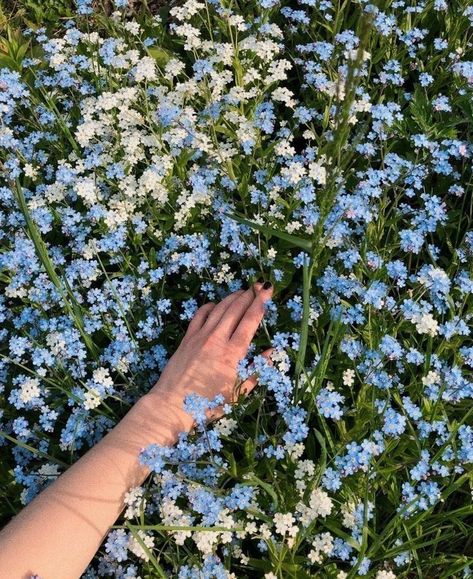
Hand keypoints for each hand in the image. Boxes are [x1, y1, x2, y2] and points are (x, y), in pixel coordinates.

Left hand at [148, 281, 273, 418]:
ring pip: (219, 309)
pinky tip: (217, 304)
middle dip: (249, 294)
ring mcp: (200, 336)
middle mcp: (216, 339)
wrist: (173, 406)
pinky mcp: (187, 338)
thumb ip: (256, 370)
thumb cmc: (209, 404)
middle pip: (236, 309)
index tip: (268, 290)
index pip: (250, 320)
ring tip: (243, 291)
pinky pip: (200, 315)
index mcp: (232, 353)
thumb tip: (270, 352)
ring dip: (232, 297)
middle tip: (260, 284)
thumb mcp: (238, 392)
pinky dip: (210, 306)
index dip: (261, 303)